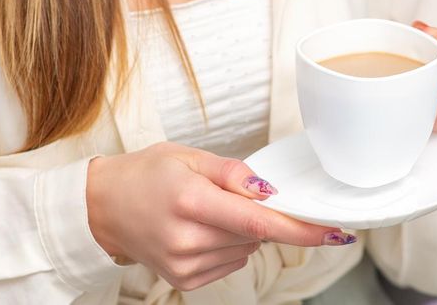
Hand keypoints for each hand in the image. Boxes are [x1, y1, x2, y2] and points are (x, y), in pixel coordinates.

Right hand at [86, 142, 356, 290]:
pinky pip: (232, 262)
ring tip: (206, 211)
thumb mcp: (190, 157)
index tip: (335, 232)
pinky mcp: (185, 280)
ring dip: (243, 231)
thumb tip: (272, 191)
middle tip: (232, 195)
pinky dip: (229, 246)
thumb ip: (235, 173)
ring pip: (247, 249)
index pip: (260, 222)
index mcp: (191, 201)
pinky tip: (202, 230)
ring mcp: (186, 264)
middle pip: (256, 235)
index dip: (302, 229)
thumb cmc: (146, 175)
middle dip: (261, 215)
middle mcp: (188, 238)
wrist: (102, 207)